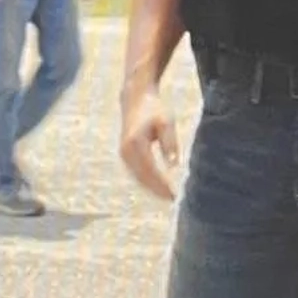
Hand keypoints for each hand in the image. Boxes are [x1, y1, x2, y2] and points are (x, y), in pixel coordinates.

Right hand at [119, 87, 180, 201]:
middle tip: (173, 199)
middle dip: (157, 190)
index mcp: (135, 143)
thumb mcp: (166, 122)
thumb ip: (170, 143)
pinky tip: (159, 186)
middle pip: (142, 177)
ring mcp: (123, 153)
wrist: (135, 98)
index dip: (162, 185)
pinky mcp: (124, 154)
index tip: (174, 195)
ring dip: (152, 188)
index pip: (150, 171)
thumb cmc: (154, 109)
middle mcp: (125, 151)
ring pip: (138, 177)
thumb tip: (174, 166)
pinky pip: (135, 172)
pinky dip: (146, 181)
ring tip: (167, 195)